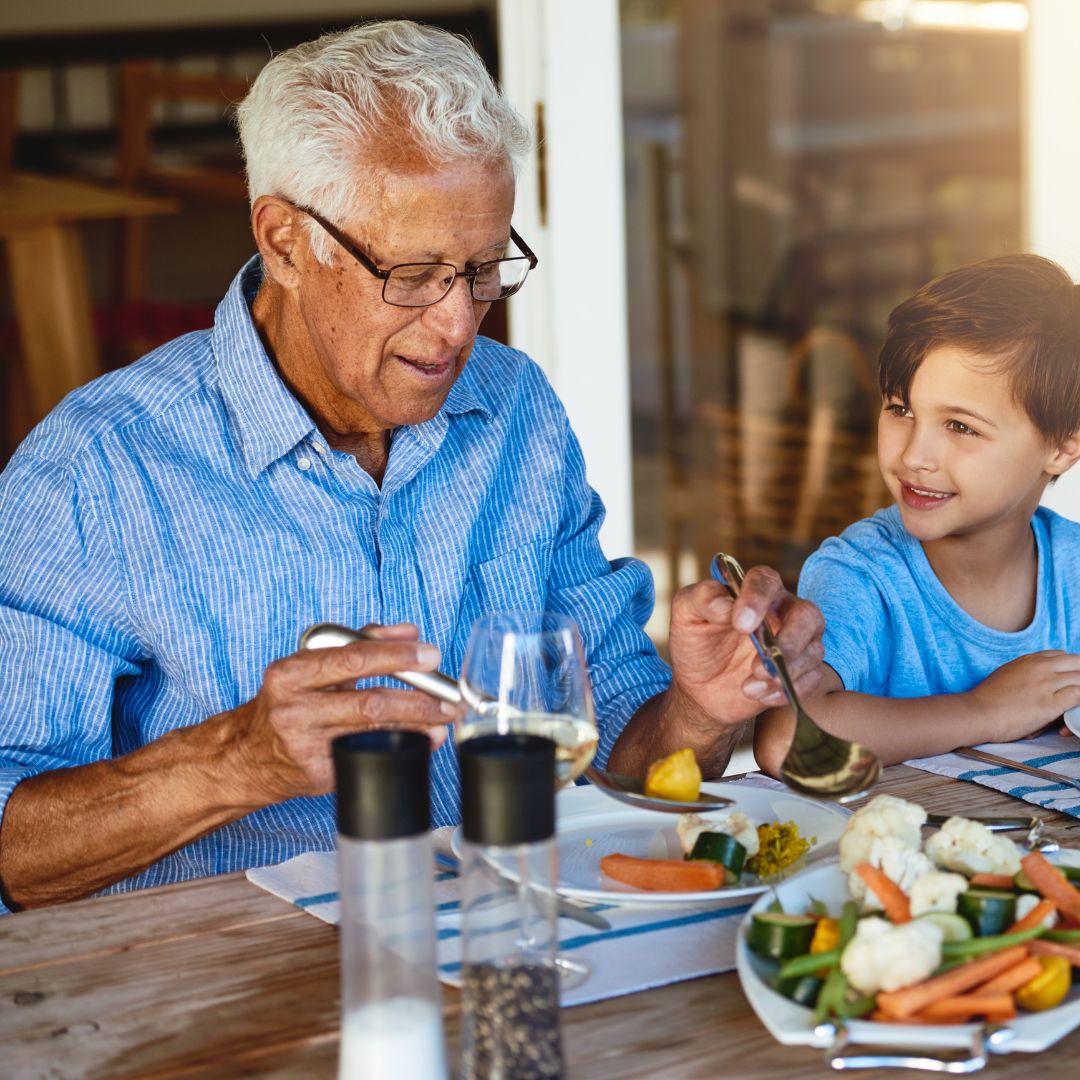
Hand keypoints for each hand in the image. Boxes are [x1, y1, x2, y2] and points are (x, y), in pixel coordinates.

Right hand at [224, 623, 451, 802]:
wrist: (246, 756)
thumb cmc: (286, 702)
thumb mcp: (312, 666)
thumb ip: (361, 642)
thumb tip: (408, 631)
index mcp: (291, 673)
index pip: (354, 658)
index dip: (397, 656)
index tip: (430, 655)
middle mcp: (294, 708)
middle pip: (370, 700)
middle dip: (417, 698)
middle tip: (448, 696)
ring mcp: (305, 744)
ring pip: (373, 730)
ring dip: (416, 724)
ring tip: (443, 718)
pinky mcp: (317, 773)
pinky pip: (368, 755)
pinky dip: (401, 746)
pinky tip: (422, 740)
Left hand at [667, 565, 824, 728]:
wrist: (700, 687)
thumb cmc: (696, 642)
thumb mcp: (686, 615)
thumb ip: (701, 598)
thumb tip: (724, 604)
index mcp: (755, 590)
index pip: (766, 581)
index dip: (758, 599)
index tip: (741, 624)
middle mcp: (783, 611)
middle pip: (808, 614)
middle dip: (789, 640)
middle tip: (759, 663)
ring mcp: (797, 642)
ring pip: (814, 651)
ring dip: (783, 672)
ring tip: (749, 686)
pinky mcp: (802, 671)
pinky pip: (810, 679)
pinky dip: (786, 691)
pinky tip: (757, 694)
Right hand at [969, 651, 1079, 742]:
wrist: (978, 712)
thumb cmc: (988, 699)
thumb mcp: (1007, 674)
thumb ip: (1026, 672)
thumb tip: (1039, 680)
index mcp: (1029, 660)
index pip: (1063, 656)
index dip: (1071, 668)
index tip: (1068, 681)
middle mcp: (1040, 667)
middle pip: (1078, 663)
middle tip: (1073, 692)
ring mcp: (1046, 684)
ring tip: (1073, 705)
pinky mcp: (1050, 703)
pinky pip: (1079, 696)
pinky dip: (1079, 704)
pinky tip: (1070, 716)